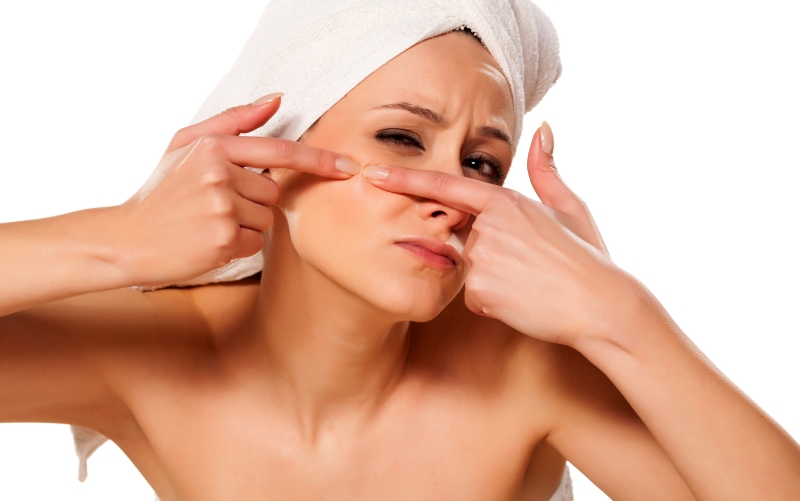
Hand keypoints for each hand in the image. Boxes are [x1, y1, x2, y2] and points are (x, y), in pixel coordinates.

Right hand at [118, 93, 360, 286]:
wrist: (128, 238)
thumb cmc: (162, 191)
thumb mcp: (186, 145)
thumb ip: (231, 121)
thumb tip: (276, 100)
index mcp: (212, 147)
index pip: (278, 151)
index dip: (318, 160)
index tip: (348, 166)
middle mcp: (219, 174)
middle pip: (272, 192)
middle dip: (253, 200)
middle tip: (214, 205)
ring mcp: (222, 208)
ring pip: (266, 218)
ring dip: (246, 224)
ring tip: (209, 222)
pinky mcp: (224, 239)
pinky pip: (257, 242)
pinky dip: (239, 245)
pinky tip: (210, 241)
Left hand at [362, 122, 630, 345]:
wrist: (600, 305)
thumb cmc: (587, 257)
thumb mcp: (571, 207)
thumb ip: (546, 170)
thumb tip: (543, 129)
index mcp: (505, 201)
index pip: (445, 187)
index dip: (405, 180)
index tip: (373, 173)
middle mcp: (488, 226)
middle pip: (466, 239)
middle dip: (489, 255)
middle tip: (529, 267)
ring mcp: (482, 259)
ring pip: (470, 271)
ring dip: (493, 281)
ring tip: (529, 284)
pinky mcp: (480, 291)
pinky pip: (474, 298)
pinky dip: (494, 303)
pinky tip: (522, 302)